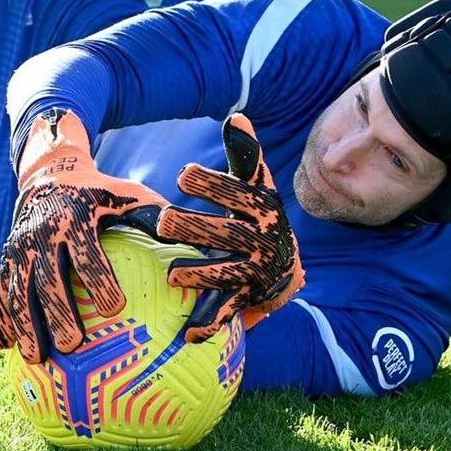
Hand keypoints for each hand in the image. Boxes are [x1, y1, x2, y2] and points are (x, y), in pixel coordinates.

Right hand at [0, 109, 167, 362]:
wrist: (49, 177)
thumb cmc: (102, 195)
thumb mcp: (128, 197)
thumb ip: (157, 219)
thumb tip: (199, 244)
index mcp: (74, 217)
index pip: (86, 251)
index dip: (98, 277)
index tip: (116, 307)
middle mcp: (40, 234)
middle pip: (46, 278)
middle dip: (58, 311)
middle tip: (73, 344)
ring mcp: (17, 249)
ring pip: (16, 290)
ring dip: (25, 325)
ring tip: (38, 359)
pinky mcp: (4, 260)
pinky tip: (3, 348)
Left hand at [156, 114, 304, 341]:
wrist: (286, 266)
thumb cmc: (259, 215)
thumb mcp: (257, 186)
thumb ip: (245, 155)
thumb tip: (237, 116)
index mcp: (263, 207)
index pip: (238, 193)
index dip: (213, 184)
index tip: (183, 174)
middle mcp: (263, 239)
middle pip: (228, 234)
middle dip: (197, 228)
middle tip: (164, 221)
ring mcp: (255, 270)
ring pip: (227, 274)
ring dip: (200, 274)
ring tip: (172, 273)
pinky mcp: (247, 297)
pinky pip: (227, 310)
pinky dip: (209, 324)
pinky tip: (188, 335)